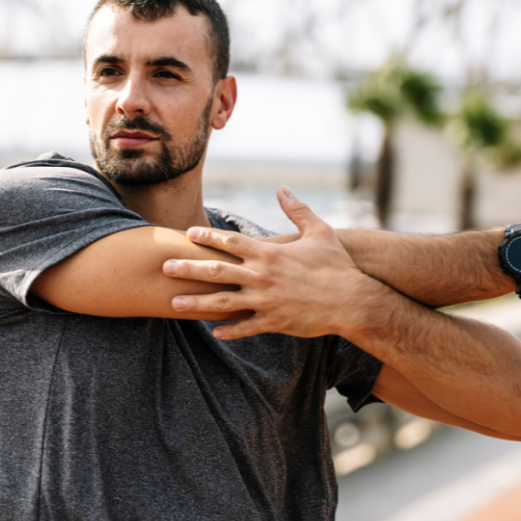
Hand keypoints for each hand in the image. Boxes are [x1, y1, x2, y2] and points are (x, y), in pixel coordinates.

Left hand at [162, 187, 379, 339]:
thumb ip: (297, 210)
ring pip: (223, 303)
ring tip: (173, 303)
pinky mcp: (274, 322)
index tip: (188, 235)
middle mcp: (262, 276)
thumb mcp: (319, 232)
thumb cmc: (338, 265)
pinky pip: (245, 327)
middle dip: (188, 269)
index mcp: (270, 253)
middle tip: (165, 267)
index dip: (208, 237)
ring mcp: (266, 301)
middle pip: (217, 271)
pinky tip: (214, 331)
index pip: (230, 242)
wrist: (354, 300)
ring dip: (196, 303)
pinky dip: (229, 330)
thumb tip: (283, 188)